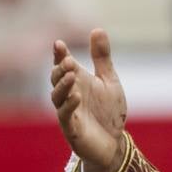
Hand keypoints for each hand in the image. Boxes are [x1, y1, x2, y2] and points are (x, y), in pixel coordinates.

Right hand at [50, 29, 126, 171]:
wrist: (114, 143)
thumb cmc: (108, 111)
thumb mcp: (109, 80)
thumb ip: (101, 57)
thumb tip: (97, 28)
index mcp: (76, 81)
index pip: (63, 65)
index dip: (59, 54)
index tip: (59, 43)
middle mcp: (68, 95)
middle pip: (56, 79)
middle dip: (60, 69)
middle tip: (67, 60)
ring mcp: (68, 112)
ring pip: (57, 97)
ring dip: (63, 85)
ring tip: (71, 74)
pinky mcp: (72, 129)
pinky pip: (66, 116)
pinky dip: (69, 105)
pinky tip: (77, 96)